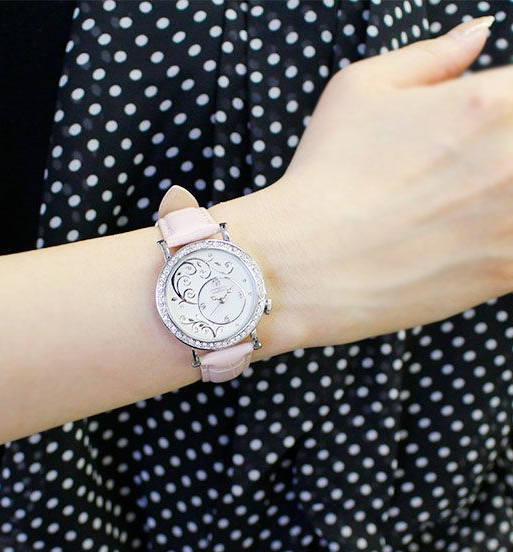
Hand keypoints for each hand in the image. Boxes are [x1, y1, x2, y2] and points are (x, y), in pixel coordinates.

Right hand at [244, 15, 512, 348]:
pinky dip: (503, 241)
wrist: (304, 263)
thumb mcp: (358, 91)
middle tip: (458, 178)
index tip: (476, 138)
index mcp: (491, 102)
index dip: (502, 114)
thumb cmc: (324, 178)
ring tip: (457, 210)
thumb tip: (477, 35)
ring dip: (502, 201)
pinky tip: (464, 241)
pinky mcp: (509, 271)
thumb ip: (431, 56)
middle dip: (501, 157)